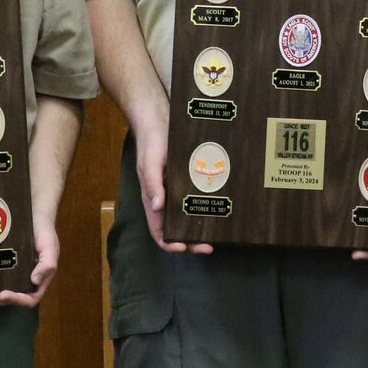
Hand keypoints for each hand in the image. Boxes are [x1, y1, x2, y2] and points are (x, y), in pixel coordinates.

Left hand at [0, 212, 58, 307]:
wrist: (35, 216)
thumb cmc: (44, 232)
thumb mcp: (50, 247)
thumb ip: (47, 264)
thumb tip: (34, 281)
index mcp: (38, 281)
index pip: (29, 298)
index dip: (16, 300)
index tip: (3, 294)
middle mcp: (24, 281)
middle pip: (10, 298)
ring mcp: (12, 275)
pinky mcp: (2, 267)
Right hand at [136, 122, 211, 254]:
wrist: (159, 119)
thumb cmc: (151, 142)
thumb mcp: (149, 162)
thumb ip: (152, 184)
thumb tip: (157, 207)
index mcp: (152, 199)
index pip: (159, 231)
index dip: (170, 244)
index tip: (185, 248)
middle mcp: (165, 198)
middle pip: (177, 228)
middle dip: (191, 241)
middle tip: (209, 245)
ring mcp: (177, 189)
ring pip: (188, 216)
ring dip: (200, 226)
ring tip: (216, 231)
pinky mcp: (188, 179)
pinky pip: (196, 198)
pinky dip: (205, 207)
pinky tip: (219, 208)